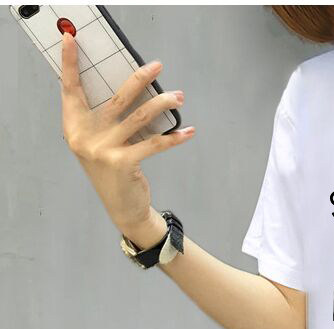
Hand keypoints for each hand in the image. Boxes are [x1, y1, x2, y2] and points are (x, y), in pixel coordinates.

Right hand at [59, 31, 194, 246]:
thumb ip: (106, 121)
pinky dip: (174, 137)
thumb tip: (134, 90)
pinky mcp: (123, 162)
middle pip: (116, 98)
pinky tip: (188, 131)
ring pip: (139, 117)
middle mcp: (85, 136)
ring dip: (163, 104)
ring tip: (179, 96)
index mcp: (75, 126)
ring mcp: (103, 150)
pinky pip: (154, 144)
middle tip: (158, 66)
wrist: (122, 208)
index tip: (70, 38)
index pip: (70, 88)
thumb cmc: (114, 171)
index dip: (69, 63)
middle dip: (140, 78)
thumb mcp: (101, 144)